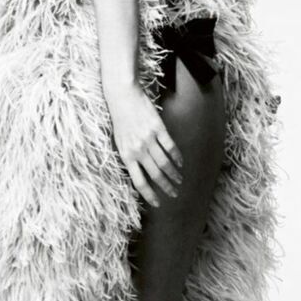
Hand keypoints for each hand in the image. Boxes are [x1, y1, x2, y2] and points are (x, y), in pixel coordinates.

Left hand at [105, 83, 183, 207]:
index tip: (158, 203)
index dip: (150, 195)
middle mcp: (138, 150)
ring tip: (179, 180)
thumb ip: (130, 156)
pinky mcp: (158, 128)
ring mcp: (148, 139)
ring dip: (174, 174)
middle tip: (174, 194)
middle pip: (155, 175)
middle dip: (166, 187)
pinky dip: (177, 157)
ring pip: (165, 163)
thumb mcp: (119, 141)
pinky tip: (181, 163)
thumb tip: (140, 171)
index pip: (139, 181)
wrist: (122, 96)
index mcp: (126, 155)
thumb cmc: (120, 119)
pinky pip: (170, 147)